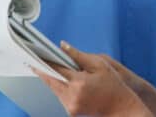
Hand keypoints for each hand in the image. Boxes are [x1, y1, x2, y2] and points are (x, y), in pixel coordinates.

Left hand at [33, 42, 151, 116]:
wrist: (121, 108)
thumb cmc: (114, 85)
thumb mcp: (100, 65)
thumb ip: (79, 55)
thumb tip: (63, 46)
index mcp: (79, 83)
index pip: (56, 69)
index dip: (45, 60)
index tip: (35, 54)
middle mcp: (72, 96)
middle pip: (51, 81)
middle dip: (43, 70)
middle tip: (34, 60)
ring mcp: (70, 106)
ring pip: (54, 89)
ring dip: (51, 79)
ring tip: (46, 67)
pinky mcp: (70, 112)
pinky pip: (60, 96)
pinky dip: (58, 87)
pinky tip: (58, 79)